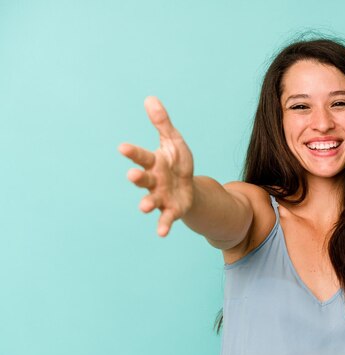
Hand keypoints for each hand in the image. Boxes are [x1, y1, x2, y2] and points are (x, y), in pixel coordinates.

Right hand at [119, 97, 194, 236]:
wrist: (189, 188)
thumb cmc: (177, 164)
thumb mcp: (174, 141)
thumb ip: (162, 123)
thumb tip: (150, 98)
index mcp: (153, 163)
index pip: (141, 156)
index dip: (133, 153)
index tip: (122, 148)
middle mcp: (154, 181)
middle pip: (143, 179)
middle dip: (137, 178)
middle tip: (132, 176)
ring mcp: (161, 197)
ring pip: (151, 200)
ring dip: (146, 204)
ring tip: (143, 208)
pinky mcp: (172, 210)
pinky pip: (166, 219)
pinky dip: (163, 226)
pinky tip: (161, 234)